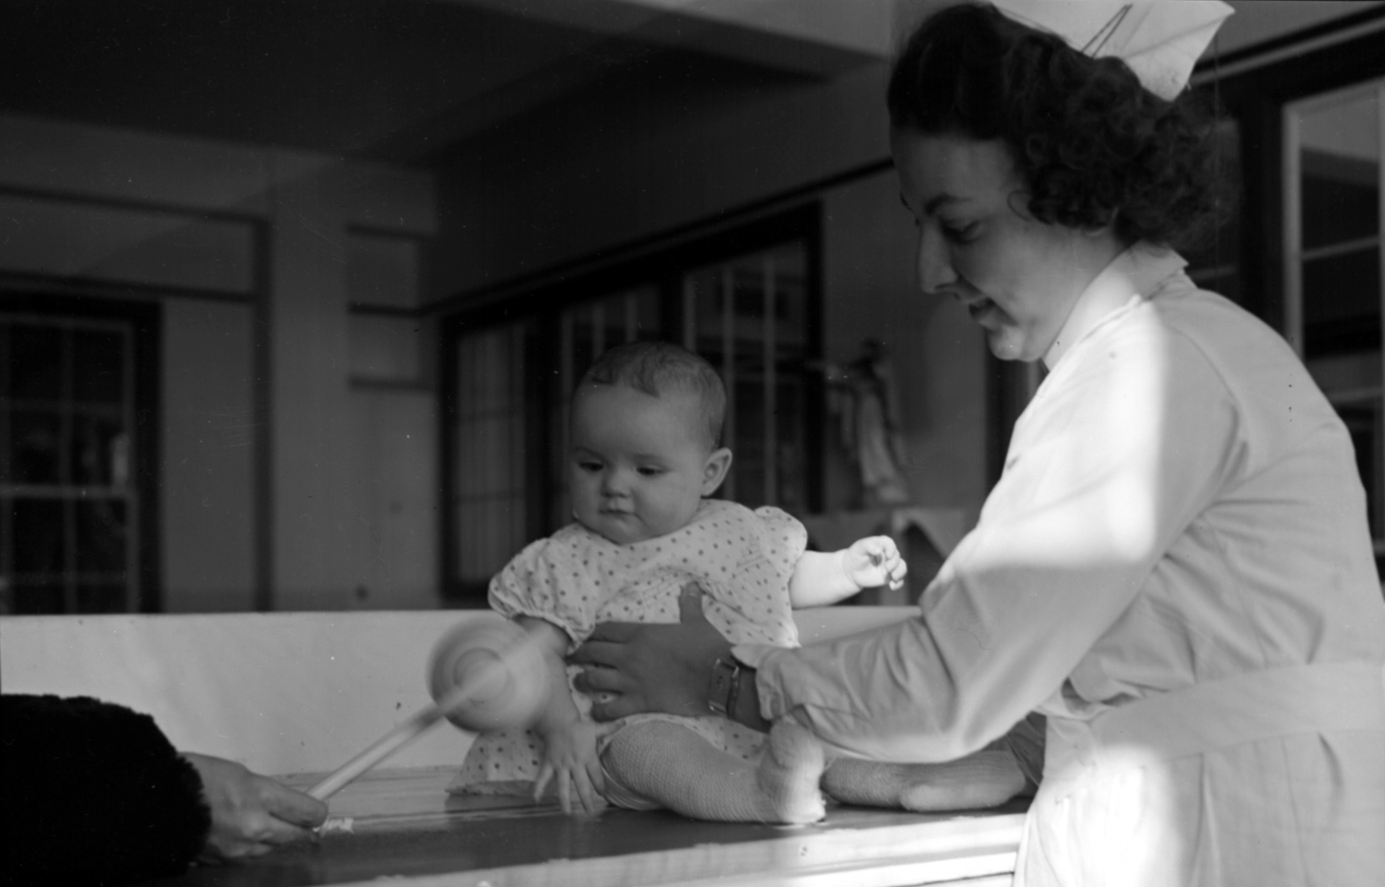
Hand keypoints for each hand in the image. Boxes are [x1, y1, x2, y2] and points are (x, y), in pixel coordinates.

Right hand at [182, 753, 326, 861]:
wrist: (155, 800)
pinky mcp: (222, 862)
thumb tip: (285, 802)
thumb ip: (266, 791)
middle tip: (300, 821)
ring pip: (271, 849)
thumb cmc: (192, 778)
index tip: (319, 809)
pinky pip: (246, 858)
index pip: (308, 811)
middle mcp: (253, 826)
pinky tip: (238, 834)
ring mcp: (237, 848)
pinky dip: (248, 847)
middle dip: (300, 828)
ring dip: (272, 839)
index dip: (317, 810)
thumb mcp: (239, 773)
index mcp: (260, 796)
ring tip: (260, 823)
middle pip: (296, 836)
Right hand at [534, 718, 609, 814]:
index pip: (596, 774)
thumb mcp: (595, 728)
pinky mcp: (549, 763)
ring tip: (567, 813)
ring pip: (563, 785)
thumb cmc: (578, 727)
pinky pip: (543, 777)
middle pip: (581, 784)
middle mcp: (575, 763)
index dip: (600, 785)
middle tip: (589, 811)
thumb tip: (625, 720)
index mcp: (587, 756)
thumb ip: (610, 727)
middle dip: (585, 799)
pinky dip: (538, 787)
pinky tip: (536, 799)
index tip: (603, 795)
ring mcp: (561, 765)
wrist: (558, 721)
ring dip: (564, 799)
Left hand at [570, 583, 730, 720]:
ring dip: (583, 681)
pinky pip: (611, 708)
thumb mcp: (696, 622)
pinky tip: (595, 712)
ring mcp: (632, 680)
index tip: (584, 636)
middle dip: (580, 654)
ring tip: (578, 683)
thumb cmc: (707, 647)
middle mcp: (630, 655)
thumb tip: (692, 585)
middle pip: (593, 651)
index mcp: (641, 634)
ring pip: (595, 679)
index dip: (591, 633)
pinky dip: (600, 711)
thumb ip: (689, 604)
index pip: (606, 630)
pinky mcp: (640, 701)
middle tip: (572, 658)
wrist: (718, 676)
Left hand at [844, 536, 906, 589]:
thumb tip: (879, 550)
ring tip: (894, 578)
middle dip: (894, 563)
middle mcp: (888, 554)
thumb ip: (868, 545)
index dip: (891, 549)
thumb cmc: (856, 556)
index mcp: (881, 544)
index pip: (889, 543)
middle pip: (897, 556)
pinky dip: (899, 583)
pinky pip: (900, 580)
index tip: (888, 555)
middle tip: (886, 569)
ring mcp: (890, 565)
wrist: (852, 571)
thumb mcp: (859, 548)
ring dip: (900, 572)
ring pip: (902, 567)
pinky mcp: (890, 576)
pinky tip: (892, 586)